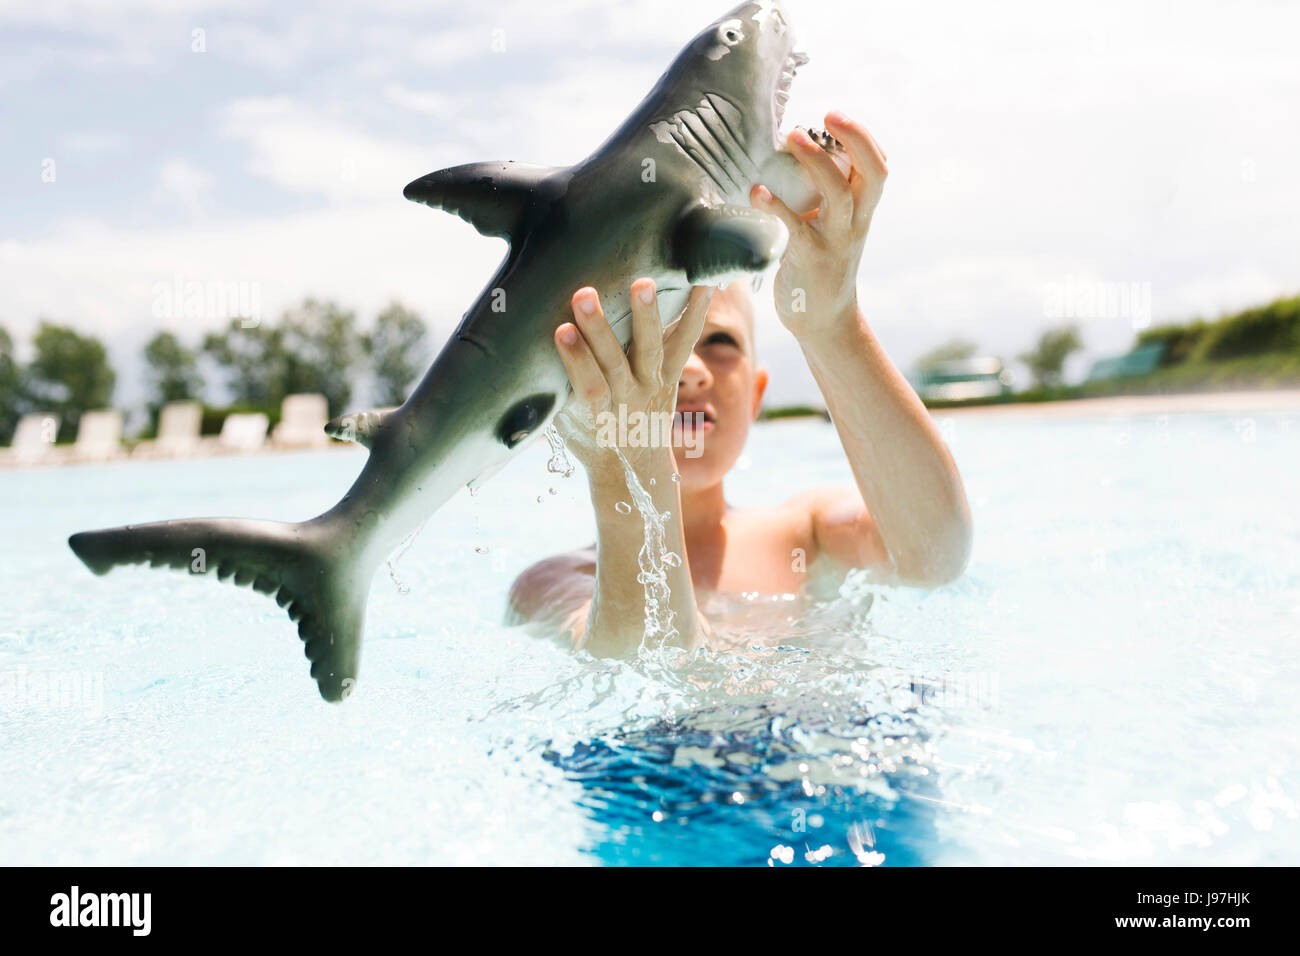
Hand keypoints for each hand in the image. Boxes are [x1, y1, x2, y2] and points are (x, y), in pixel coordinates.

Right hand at [553, 279, 714, 477]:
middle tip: (584, 296)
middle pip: (614, 364)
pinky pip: (685, 342)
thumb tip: (519, 355)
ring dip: (645, 315)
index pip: (587, 387)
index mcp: (600, 416)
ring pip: (651, 350)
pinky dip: (696, 312)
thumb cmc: (589, 437)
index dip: (576, 361)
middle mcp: (630, 399)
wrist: (634, 464)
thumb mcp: (566, 425)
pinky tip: (706, 282)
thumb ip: (553, 396)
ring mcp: (653, 384)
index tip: (561, 331)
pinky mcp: (672, 373)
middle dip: (599, 330)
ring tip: (642, 283)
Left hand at [752, 110, 887, 340]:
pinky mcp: (810, 261)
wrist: (823, 322)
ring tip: (792, 137)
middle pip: (872, 174)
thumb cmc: (819, 265)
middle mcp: (855, 224)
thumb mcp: (830, 227)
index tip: (837, 116)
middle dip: (854, 138)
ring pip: (839, 195)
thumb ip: (823, 196)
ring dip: (817, 163)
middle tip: (827, 114)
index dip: (864, 139)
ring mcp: (836, 243)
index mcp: (862, 212)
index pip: (878, 168)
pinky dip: (776, 207)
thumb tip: (793, 154)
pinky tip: (757, 190)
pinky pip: (797, 230)